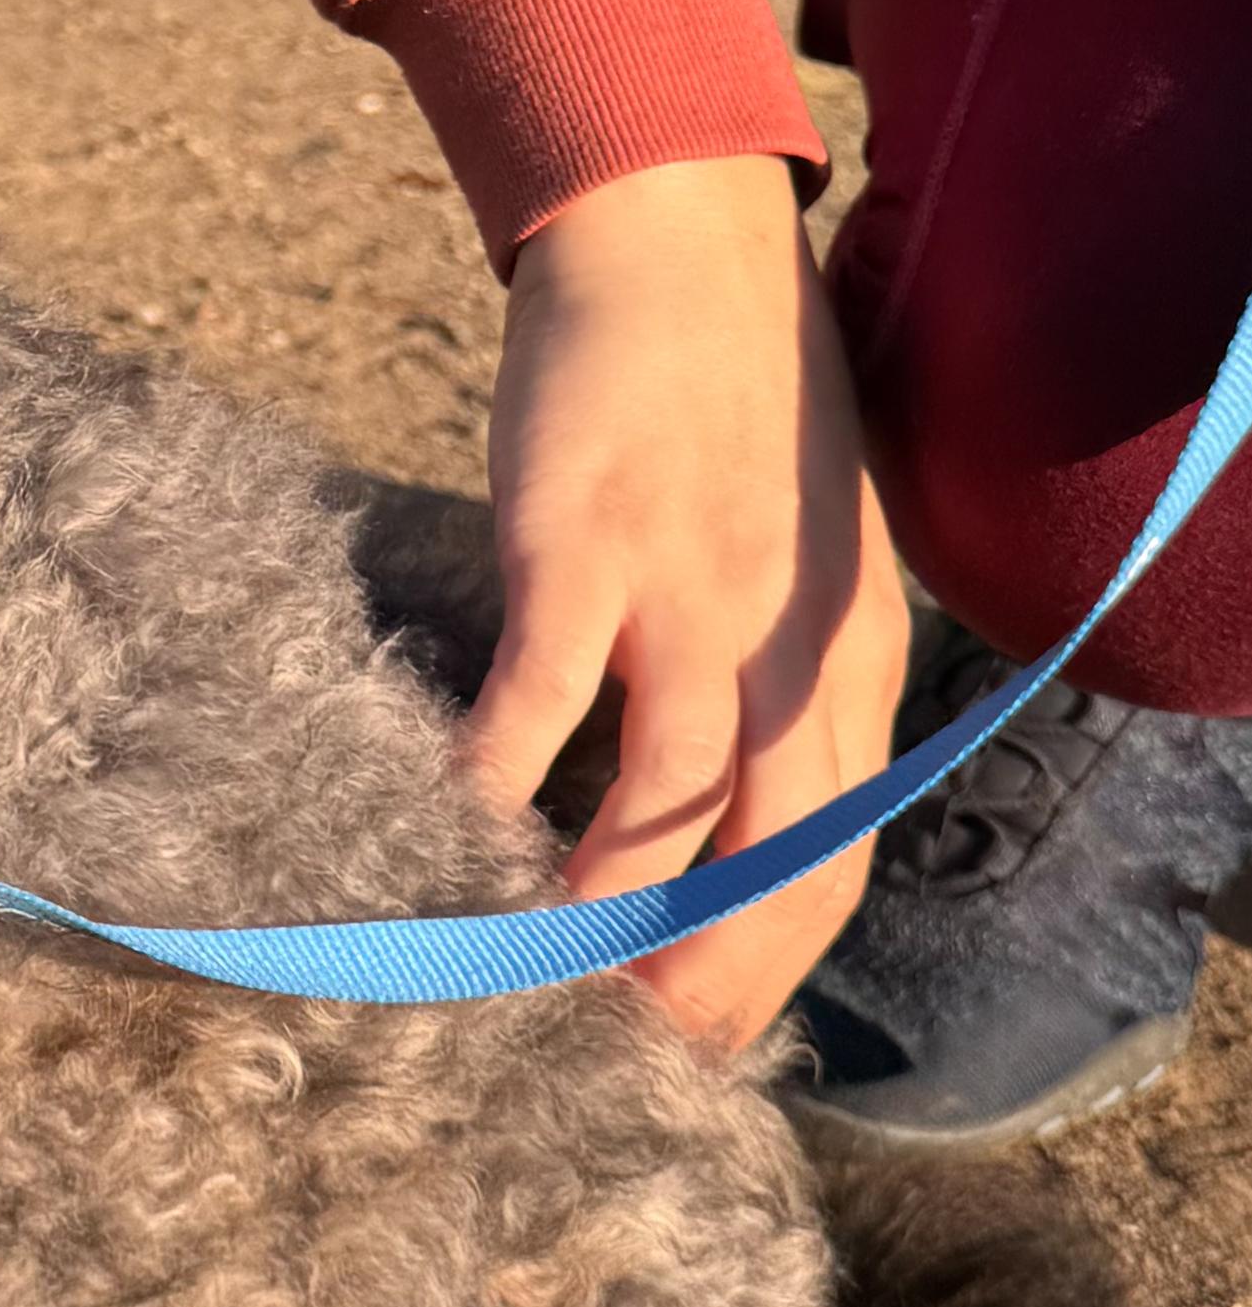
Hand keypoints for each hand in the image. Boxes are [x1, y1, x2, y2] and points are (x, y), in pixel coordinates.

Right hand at [471, 156, 909, 1046]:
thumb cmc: (735, 399)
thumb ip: (787, 679)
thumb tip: (727, 807)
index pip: (834, 862)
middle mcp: (793, 647)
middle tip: (613, 1061)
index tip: (690, 1042)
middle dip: (697, 982)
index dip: (766, 972)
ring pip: (672, 805)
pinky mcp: (586, 552)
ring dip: (603, 913)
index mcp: (856, 658)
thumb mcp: (809, 556)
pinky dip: (497, 782)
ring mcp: (691, 601)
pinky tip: (451, 835)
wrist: (678, 245)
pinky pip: (543, 702)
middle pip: (771, 862)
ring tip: (533, 989)